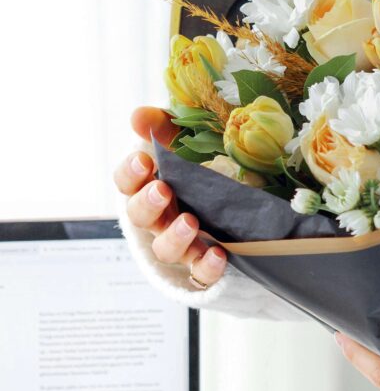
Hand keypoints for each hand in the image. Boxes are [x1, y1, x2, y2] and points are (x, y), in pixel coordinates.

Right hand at [113, 106, 226, 287]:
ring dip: (174, 236)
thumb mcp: (186, 140)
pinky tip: (218, 253)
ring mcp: (182, 243)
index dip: (130, 173)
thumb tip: (138, 116)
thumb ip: (164, 126)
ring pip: (165, 249)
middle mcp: (160, 218)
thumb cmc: (202, 168)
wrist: (243, 204)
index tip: (144, 159)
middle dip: (148, 204)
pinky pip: (200, 274)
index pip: (126, 182)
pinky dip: (206, 267)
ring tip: (190, 221)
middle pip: (139, 217)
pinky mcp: (204, 263)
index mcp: (149, 186)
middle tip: (163, 190)